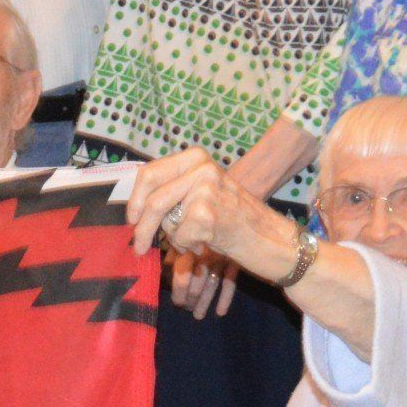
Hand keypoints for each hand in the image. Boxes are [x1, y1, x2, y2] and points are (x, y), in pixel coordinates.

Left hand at [127, 148, 274, 317]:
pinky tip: (209, 244)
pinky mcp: (207, 214)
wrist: (274, 240)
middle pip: (152, 197)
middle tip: (138, 246)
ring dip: (173, 238)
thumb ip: (175, 189)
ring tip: (196, 240)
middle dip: (141, 225)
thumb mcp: (204, 192)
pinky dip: (189, 248)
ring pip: (164, 220)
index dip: (135, 199)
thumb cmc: (237, 220)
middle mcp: (201, 168)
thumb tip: (134, 202)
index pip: (149, 173)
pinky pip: (179, 238)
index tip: (132, 219)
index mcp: (196, 158)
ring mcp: (205, 189)